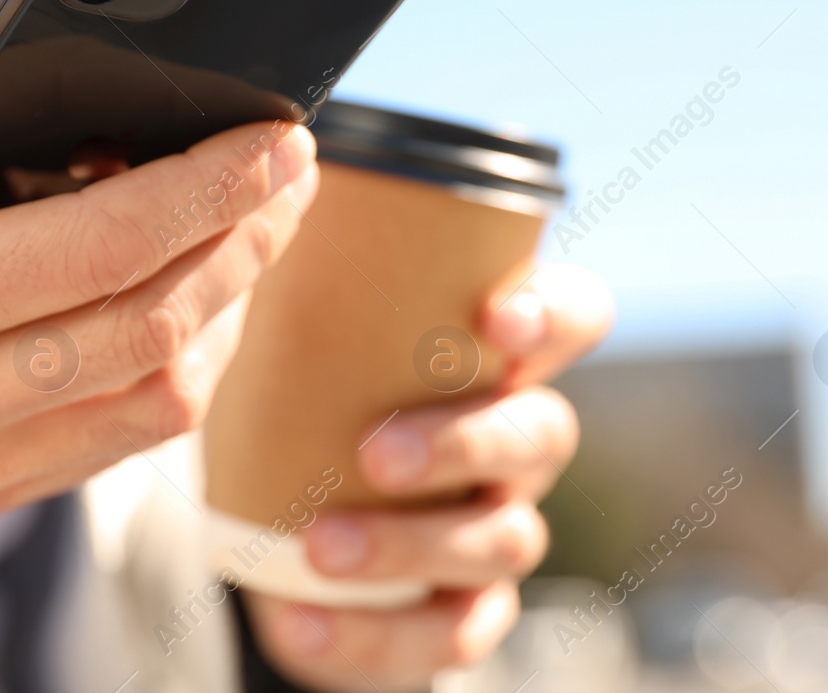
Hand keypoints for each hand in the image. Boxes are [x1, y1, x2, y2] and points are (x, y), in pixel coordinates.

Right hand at [0, 8, 318, 531]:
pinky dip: (172, 372)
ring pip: (150, 399)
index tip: (278, 134)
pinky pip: (109, 442)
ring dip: (223, 309)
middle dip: (245, 241)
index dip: (206, 187)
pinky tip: (182, 304)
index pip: (95, 246)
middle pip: (152, 324)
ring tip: (251, 227)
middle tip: (298, 168)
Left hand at [241, 264, 611, 691]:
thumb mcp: (301, 326)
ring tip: (321, 547)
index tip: (496, 316)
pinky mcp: (460, 613)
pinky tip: (301, 623)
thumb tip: (254, 189)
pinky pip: (450, 635)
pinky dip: (373, 637)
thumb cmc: (304, 392)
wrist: (278, 522)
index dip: (553, 316)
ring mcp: (496, 526)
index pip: (573, 316)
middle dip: (465, 442)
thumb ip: (301, 270)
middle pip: (541, 433)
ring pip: (501, 538)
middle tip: (376, 452)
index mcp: (497, 351)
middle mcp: (517, 437)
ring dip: (411, 545)